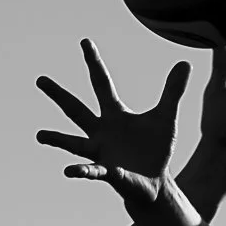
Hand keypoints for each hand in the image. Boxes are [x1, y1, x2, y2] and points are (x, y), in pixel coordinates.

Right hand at [36, 40, 189, 206]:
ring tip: (40, 135)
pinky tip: (69, 171)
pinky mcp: (108, 173)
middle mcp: (102, 132)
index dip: (94, 63)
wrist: (155, 183)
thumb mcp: (165, 118)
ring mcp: (101, 153)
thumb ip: (172, 92)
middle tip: (39, 79)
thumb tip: (185, 63)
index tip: (84, 42)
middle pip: (76, 110)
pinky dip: (82, 171)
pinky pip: (92, 171)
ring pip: (75, 144)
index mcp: (115, 115)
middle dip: (59, 95)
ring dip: (58, 139)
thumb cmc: (155, 149)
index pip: (101, 83)